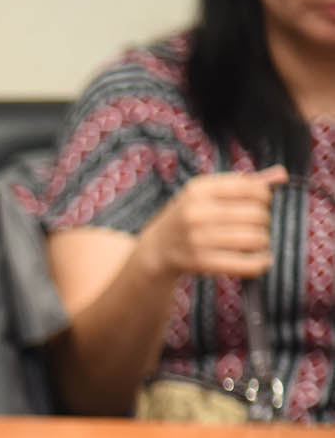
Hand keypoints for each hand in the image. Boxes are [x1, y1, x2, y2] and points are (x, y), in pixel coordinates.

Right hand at [135, 167, 285, 281]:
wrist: (156, 248)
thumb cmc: (190, 216)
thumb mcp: (208, 193)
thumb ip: (245, 183)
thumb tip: (282, 175)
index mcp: (199, 189)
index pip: (252, 188)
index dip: (264, 197)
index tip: (258, 204)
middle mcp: (196, 212)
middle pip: (257, 214)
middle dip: (263, 221)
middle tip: (255, 226)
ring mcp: (197, 238)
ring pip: (255, 238)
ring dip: (262, 241)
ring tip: (256, 242)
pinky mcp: (201, 262)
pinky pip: (246, 263)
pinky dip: (260, 263)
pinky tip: (260, 260)